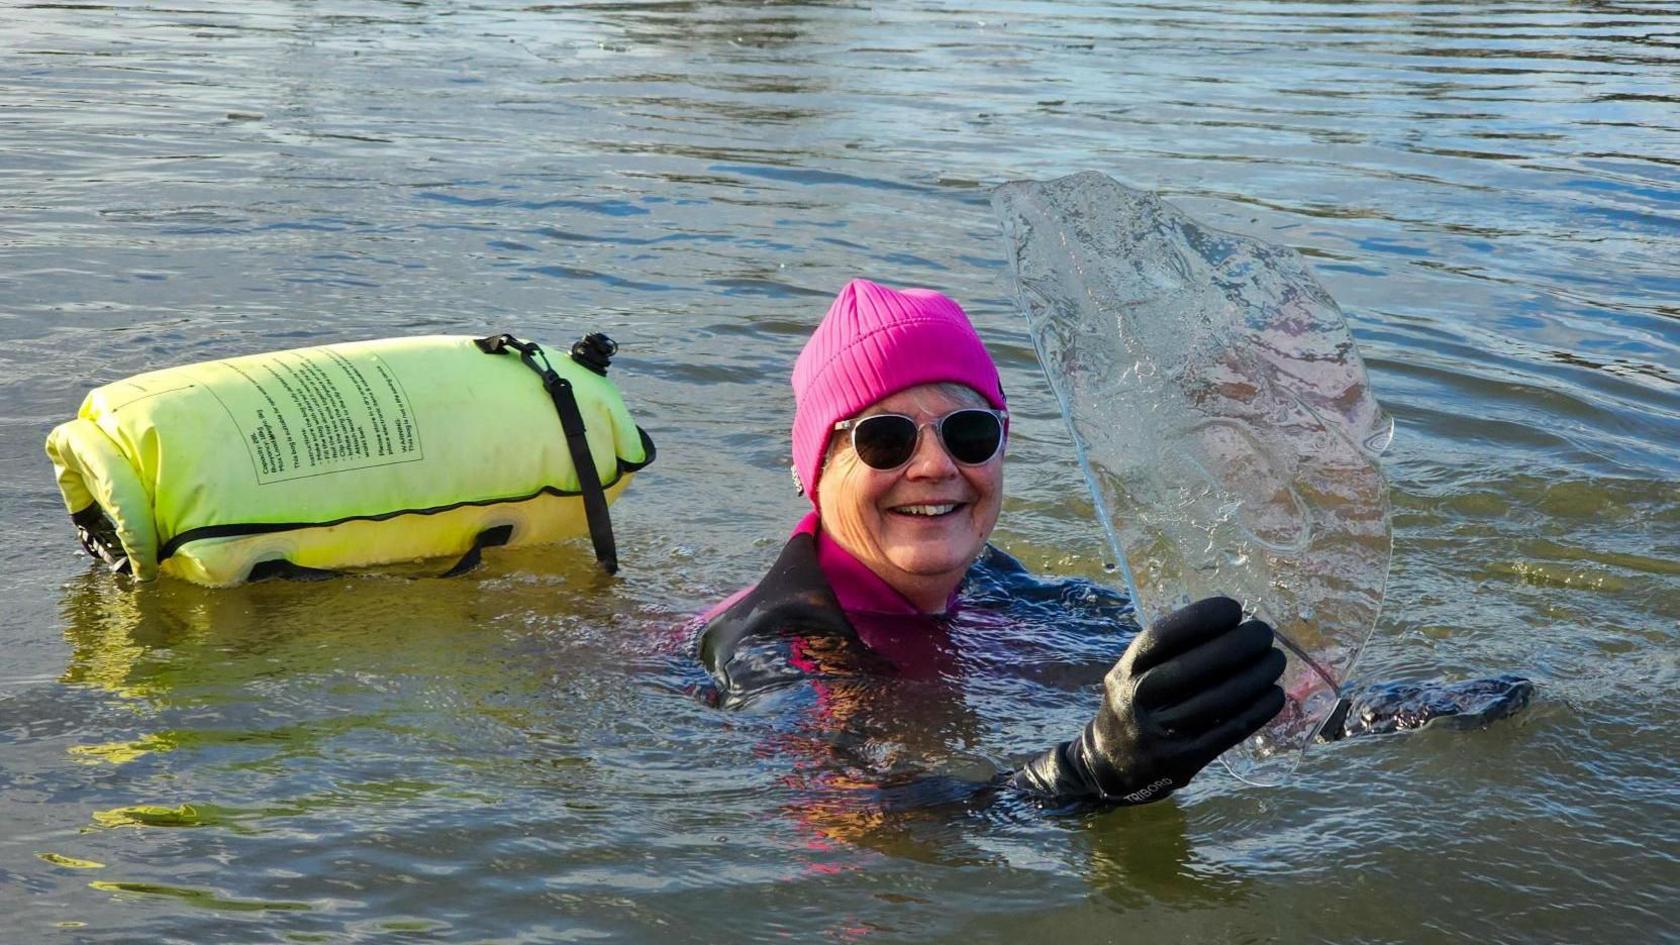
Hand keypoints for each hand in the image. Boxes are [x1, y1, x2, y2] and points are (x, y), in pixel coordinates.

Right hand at [1017, 596, 1285, 804]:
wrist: (1114, 763)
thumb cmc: (1136, 704)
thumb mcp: (1135, 672)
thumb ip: (1170, 652)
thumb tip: (1231, 625)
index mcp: (1125, 670)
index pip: (1162, 636)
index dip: (1201, 618)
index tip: (1233, 608)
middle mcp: (1139, 699)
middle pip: (1195, 667)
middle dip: (1238, 645)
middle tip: (1263, 633)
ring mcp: (1161, 733)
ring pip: (1219, 700)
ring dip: (1256, 676)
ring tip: (1275, 660)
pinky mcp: (1184, 760)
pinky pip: (1229, 730)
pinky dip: (1258, 710)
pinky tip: (1275, 694)